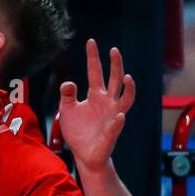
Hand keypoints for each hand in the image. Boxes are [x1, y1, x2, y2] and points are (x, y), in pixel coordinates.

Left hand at [58, 39, 135, 171]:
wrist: (84, 153)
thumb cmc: (78, 130)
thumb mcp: (67, 109)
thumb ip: (67, 94)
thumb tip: (69, 82)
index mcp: (95, 95)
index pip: (95, 72)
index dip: (93, 58)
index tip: (91, 42)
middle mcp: (107, 103)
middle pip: (114, 80)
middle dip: (115, 65)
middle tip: (114, 50)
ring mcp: (112, 117)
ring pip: (125, 100)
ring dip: (128, 89)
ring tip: (127, 77)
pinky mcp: (111, 133)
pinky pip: (117, 126)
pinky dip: (118, 121)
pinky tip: (120, 115)